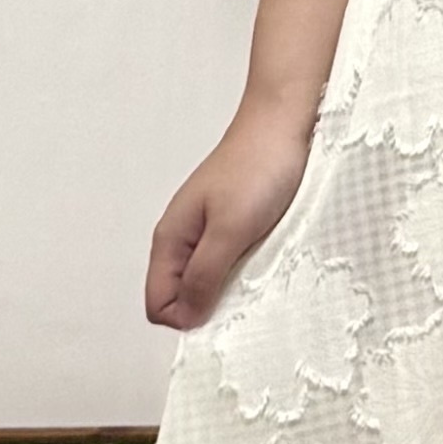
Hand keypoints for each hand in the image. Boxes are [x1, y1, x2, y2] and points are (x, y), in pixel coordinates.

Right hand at [147, 95, 314, 329]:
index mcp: (171, 239)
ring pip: (209, 283)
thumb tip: (185, 319)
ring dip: (232, 291)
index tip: (221, 314)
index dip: (185, 319)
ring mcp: (210, 234)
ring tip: (261, 279)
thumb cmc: (257, 168)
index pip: (158, 304)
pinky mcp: (235, 228)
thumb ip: (203, 275)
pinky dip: (248, 273)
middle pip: (182, 297)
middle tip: (246, 299)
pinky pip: (231, 266)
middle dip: (209, 309)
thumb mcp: (229, 229)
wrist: (284, 124)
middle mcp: (185, 240)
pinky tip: (269, 265)